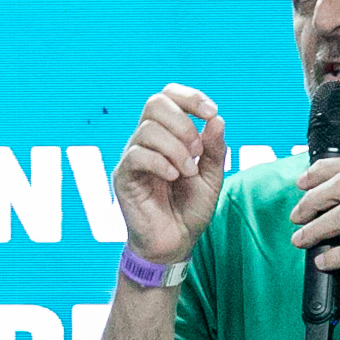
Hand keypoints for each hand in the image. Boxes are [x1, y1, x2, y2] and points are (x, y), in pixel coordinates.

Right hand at [109, 84, 227, 265]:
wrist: (174, 244)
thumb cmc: (189, 210)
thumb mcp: (211, 177)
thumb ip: (214, 148)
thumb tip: (216, 119)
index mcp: (166, 134)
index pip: (168, 96)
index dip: (190, 97)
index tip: (211, 112)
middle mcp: (146, 140)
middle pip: (155, 103)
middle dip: (183, 123)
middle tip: (197, 152)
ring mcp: (132, 157)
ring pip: (148, 130)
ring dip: (176, 149)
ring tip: (187, 172)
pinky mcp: (123, 177)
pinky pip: (137, 156)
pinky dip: (161, 163)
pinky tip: (174, 178)